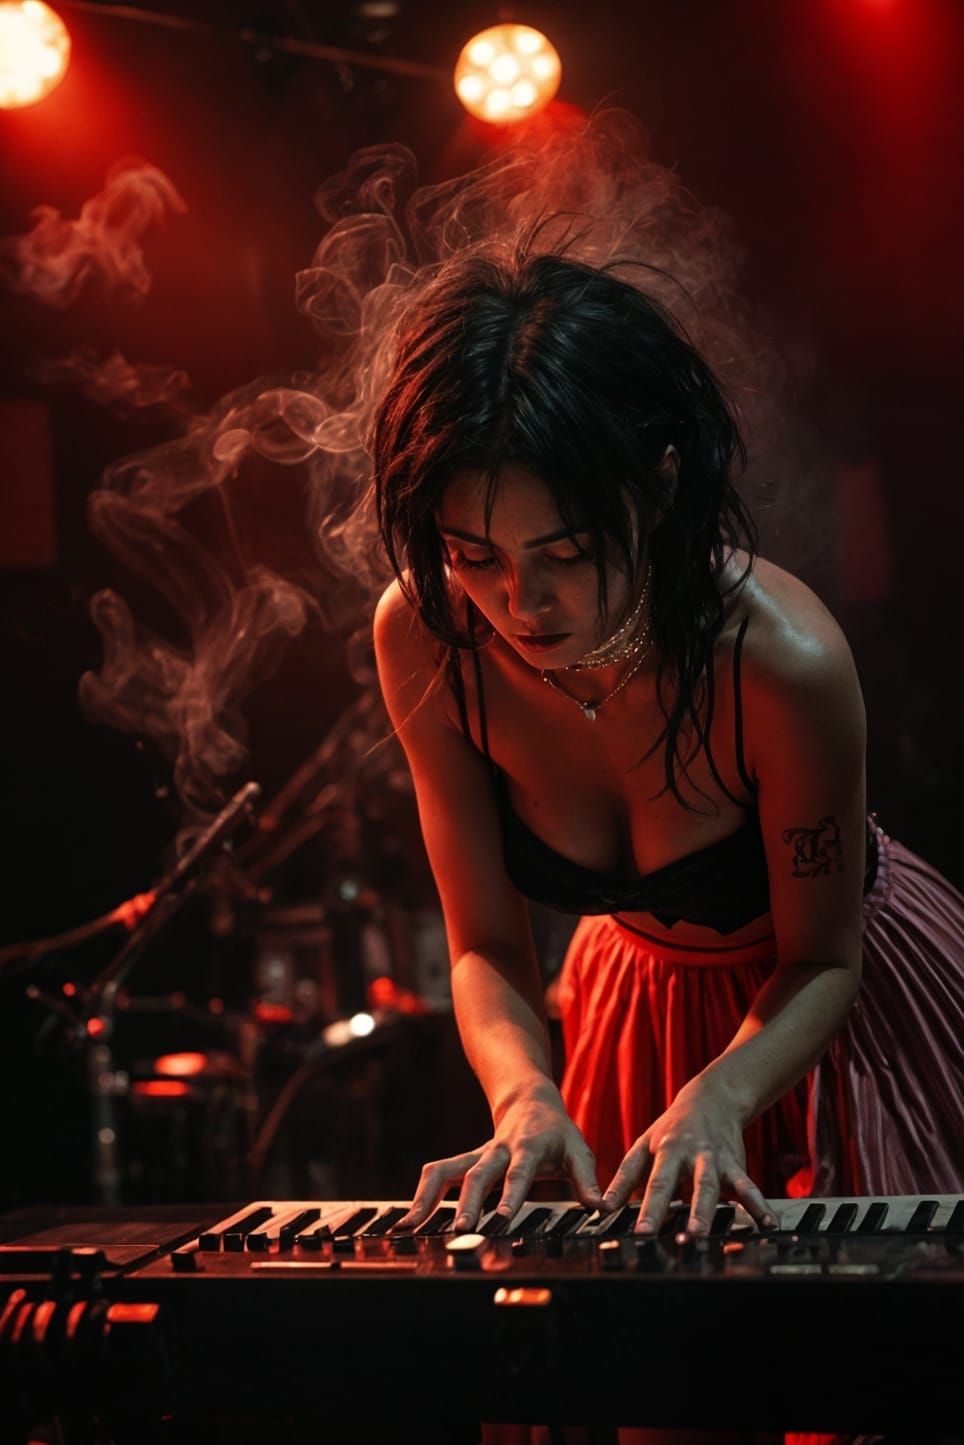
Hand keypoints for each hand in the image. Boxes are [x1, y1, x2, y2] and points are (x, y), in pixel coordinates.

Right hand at [396, 1082, 602, 1232]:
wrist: (529, 1100)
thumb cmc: (557, 1131)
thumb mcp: (579, 1150)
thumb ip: (587, 1179)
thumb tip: (600, 1208)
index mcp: (527, 1147)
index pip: (518, 1173)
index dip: (510, 1194)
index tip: (500, 1218)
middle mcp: (496, 1150)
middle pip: (476, 1174)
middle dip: (466, 1202)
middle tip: (459, 1230)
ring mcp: (476, 1154)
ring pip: (445, 1170)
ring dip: (428, 1197)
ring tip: (412, 1225)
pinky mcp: (464, 1161)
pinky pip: (437, 1174)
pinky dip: (421, 1195)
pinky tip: (409, 1220)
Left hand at [601, 1075, 777, 1236]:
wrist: (711, 1099)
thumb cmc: (671, 1129)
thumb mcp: (644, 1146)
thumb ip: (625, 1178)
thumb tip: (603, 1206)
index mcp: (667, 1151)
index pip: (656, 1183)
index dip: (649, 1208)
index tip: (642, 1232)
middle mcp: (692, 1155)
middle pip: (689, 1186)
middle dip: (689, 1212)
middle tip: (686, 1238)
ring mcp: (715, 1160)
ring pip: (715, 1187)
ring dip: (713, 1212)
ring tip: (711, 1234)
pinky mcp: (735, 1165)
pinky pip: (749, 1187)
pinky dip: (759, 1205)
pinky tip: (768, 1224)